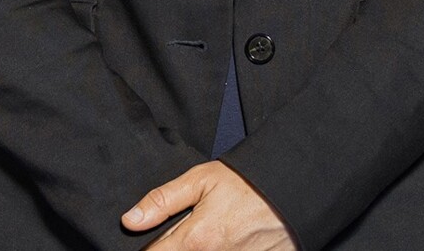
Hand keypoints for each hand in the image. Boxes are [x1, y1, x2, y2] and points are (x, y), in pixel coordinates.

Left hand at [122, 161, 296, 250]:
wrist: (293, 192)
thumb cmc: (250, 184)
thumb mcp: (202, 179)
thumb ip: (163, 201)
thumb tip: (130, 220)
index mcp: (196, 240)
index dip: (147, 247)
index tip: (151, 239)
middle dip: (176, 246)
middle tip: (190, 229)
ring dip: (199, 250)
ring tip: (210, 235)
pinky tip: (227, 240)